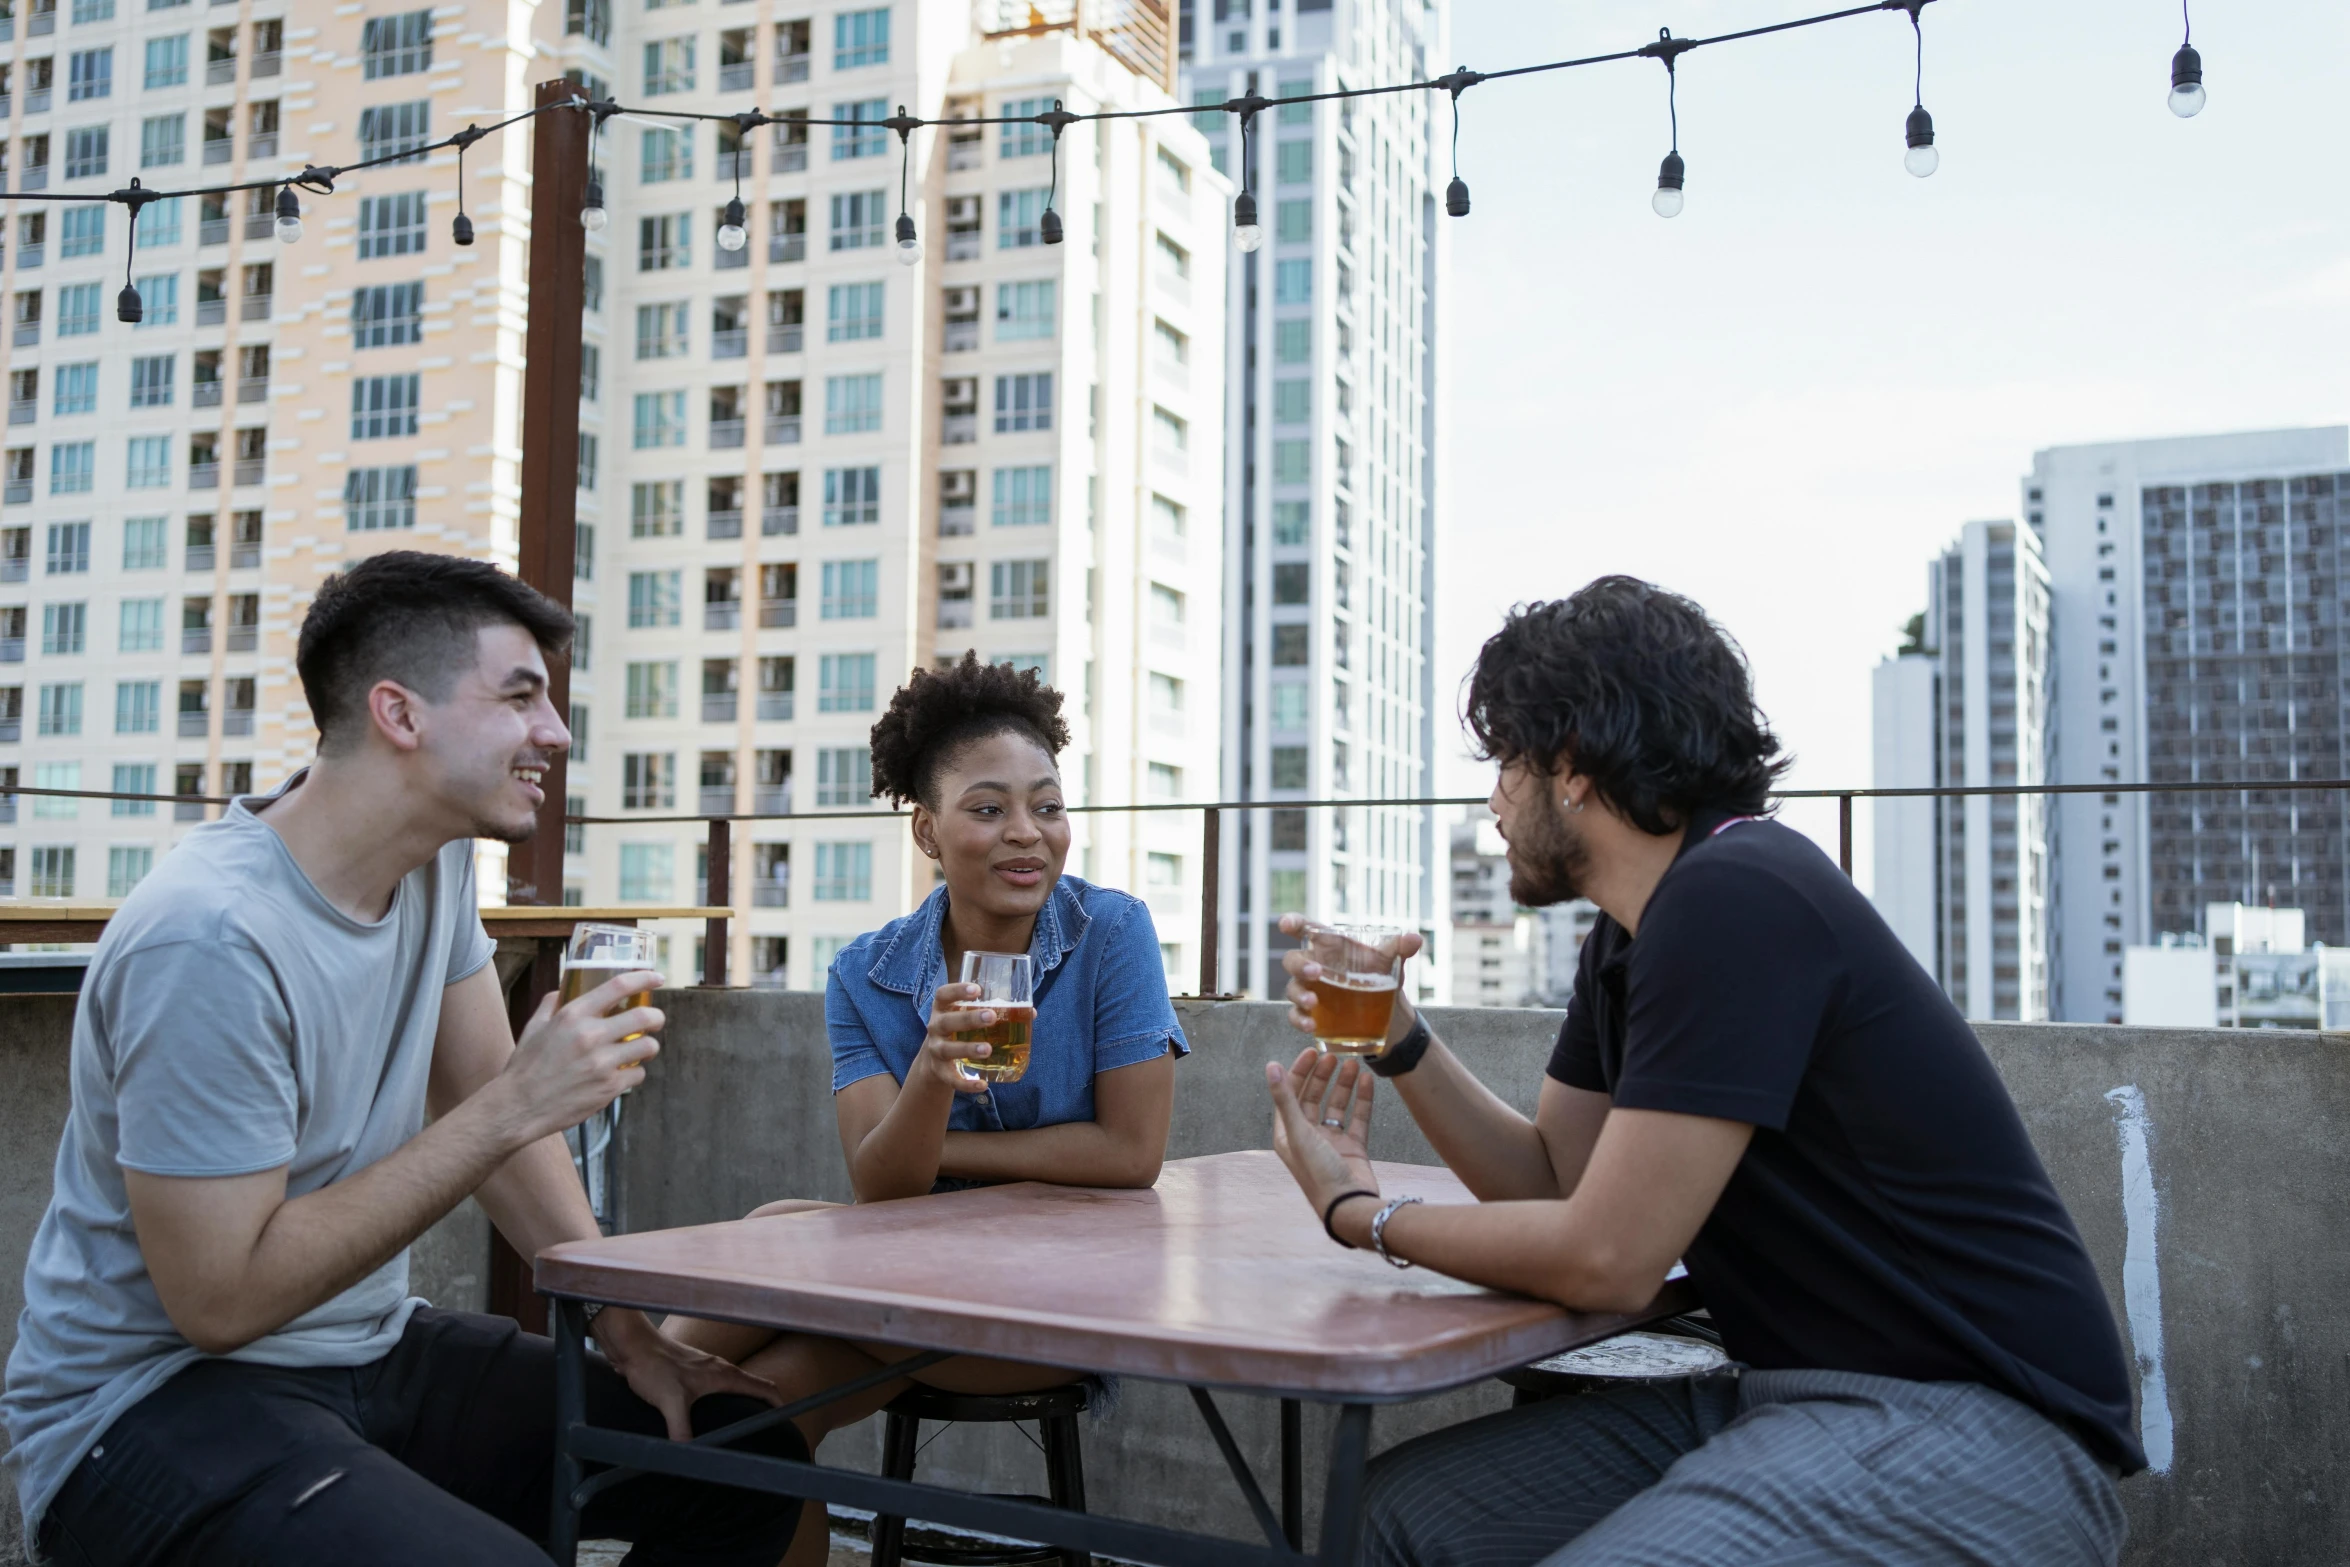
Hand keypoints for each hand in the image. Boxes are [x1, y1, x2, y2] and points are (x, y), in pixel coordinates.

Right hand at [489, 969, 665, 1145]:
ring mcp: (602, 1063)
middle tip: (656, 1021)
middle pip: (645, 1016)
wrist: (518, 1107)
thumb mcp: (534, 1027)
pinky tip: (622, 1074)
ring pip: (648, 1047)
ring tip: (640, 1050)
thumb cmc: (525, 1066)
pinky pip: (638, 1074)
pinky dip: (634, 1074)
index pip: (618, 986)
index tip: (657, 977)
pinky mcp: (608, 1087)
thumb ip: (552, 1004)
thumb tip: (564, 989)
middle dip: (657, 1017)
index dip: (644, 978)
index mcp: (573, 1015)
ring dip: (648, 1047)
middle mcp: (590, 1036)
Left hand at [593, 1307, 780, 1440]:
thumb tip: (689, 1455)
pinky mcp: (690, 1373)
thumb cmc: (654, 1365)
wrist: (632, 1345)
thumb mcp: (670, 1401)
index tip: (787, 1422)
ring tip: (740, 1424)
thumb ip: (681, 1429)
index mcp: (724, 1374)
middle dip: (763, 1407)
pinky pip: (714, 1388)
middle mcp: (719, 1370)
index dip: (779, 1405)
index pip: (765, 1388)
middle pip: (753, 1388)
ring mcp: (705, 1370)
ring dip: (742, 1402)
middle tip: (766, 1430)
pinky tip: (705, 1416)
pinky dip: (721, 1401)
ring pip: (733, 1387)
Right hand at [920, 982, 1001, 1094]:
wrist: (934, 1060)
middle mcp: (936, 1027)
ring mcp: (935, 1050)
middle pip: (947, 1022)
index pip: (943, 995)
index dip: (957, 991)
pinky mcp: (940, 1071)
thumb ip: (994, 1012)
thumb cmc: (959, 1030)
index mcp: (943, 1009)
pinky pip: (951, 1079)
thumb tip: (1031, 1012)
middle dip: (969, 1019)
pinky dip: (966, 1084)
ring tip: (987, 1049)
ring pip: (948, 1049)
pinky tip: (982, 1085)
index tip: (977, 989)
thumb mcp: (968, 1017)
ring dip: (968, 1049)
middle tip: (991, 1017)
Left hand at [1265, 1047, 1378, 1225]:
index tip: (1312, 1052)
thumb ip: (1285, 1099)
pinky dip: (1362, 1100)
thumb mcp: (1298, 1133)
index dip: (1299, 1072)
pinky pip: (1358, 1118)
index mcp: (1288, 1134)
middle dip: (1322, 1076)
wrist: (1349, 1205)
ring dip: (1343, 1085)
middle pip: (1313, 1098)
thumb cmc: (1318, 1172)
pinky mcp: (1353, 1147)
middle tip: (1333, 1055)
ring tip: (1353, 1064)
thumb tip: (1271, 1066)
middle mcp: (1308, 1136)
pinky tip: (1367, 1081)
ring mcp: (1332, 1142)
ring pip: (1337, 1106)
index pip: (1290, 1095)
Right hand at [1275, 913, 1423, 1049]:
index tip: (1286, 924)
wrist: (1387, 1015)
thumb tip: (1415, 939)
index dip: (1292, 923)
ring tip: (1313, 1003)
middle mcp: (1314, 966)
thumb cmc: (1381, 978)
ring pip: (1291, 989)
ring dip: (1299, 995)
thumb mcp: (1391, 962)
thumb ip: (1399, 949)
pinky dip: (1300, 1020)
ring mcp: (1309, 990)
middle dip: (1300, 965)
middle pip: (1293, 960)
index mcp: (1330, 947)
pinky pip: (1296, 1016)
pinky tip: (1312, 1026)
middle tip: (1316, 972)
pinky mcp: (1311, 1014)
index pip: (1305, 929)